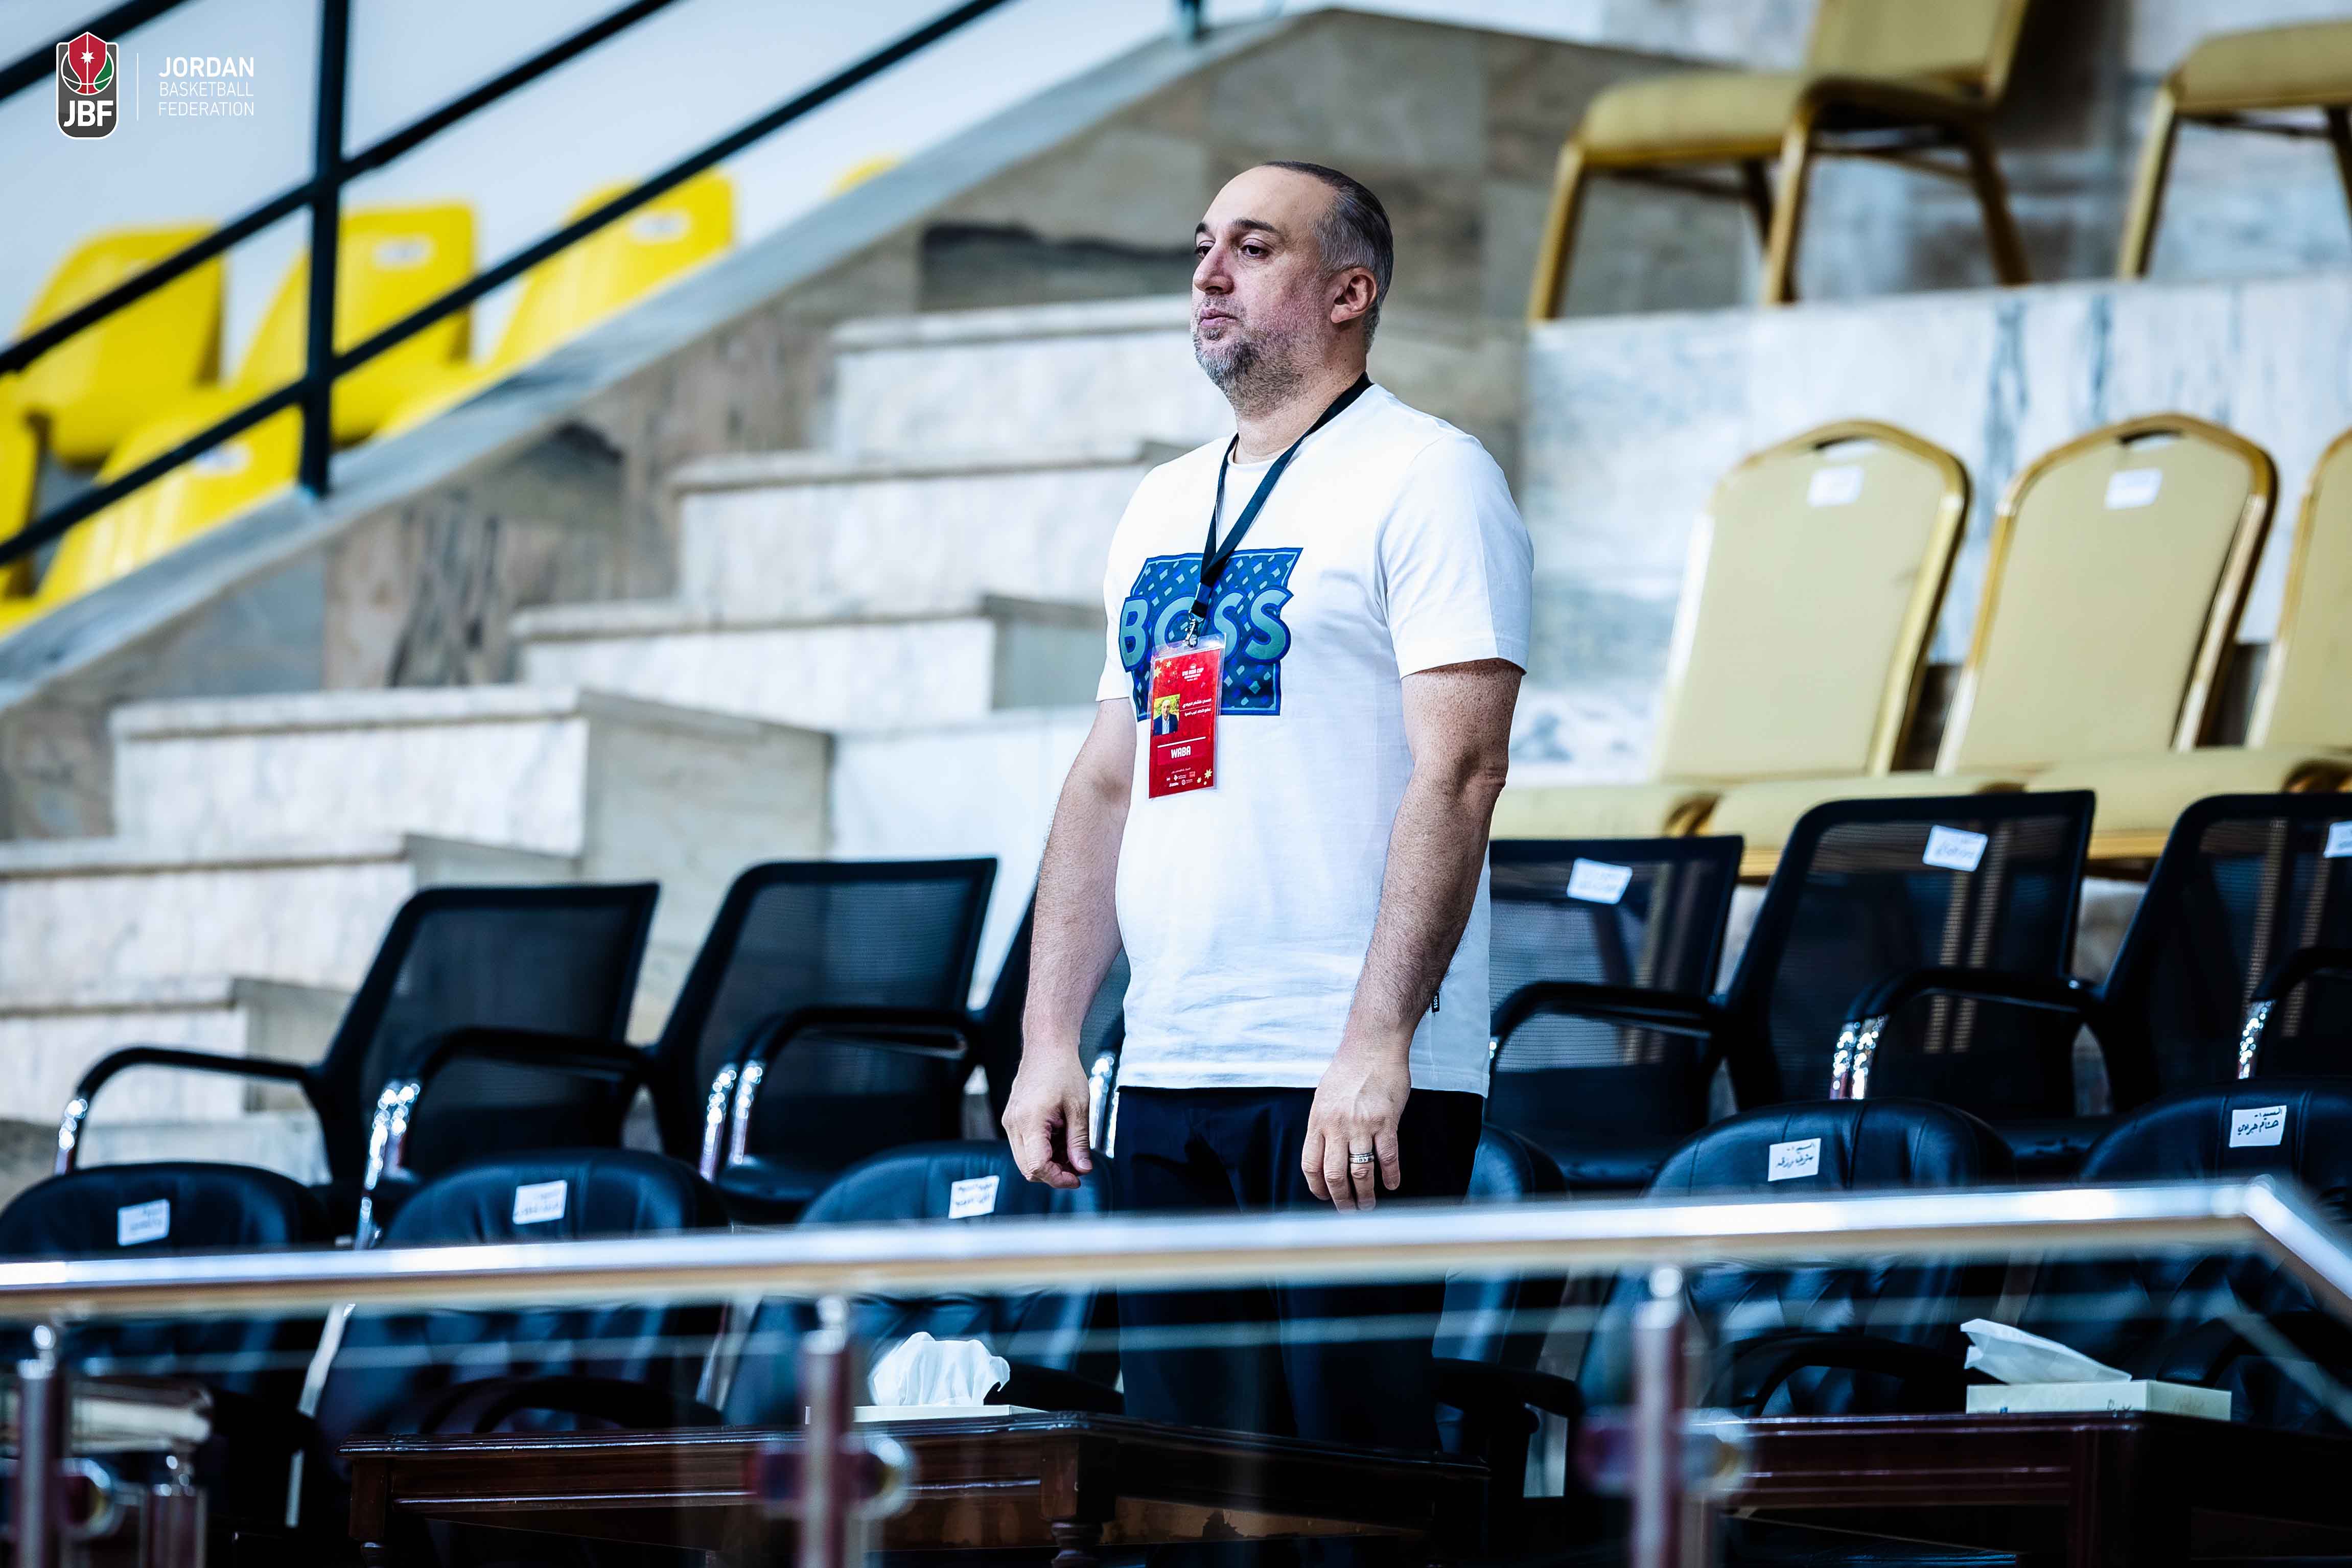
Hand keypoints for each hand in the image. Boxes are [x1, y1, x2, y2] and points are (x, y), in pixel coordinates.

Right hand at [1002, 1046, 1094, 1188]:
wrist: (1046, 1047)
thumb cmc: (1063, 1071)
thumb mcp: (1079, 1108)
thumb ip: (1079, 1141)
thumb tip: (1083, 1168)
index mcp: (1029, 1121)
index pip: (1037, 1166)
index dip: (1058, 1178)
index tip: (1077, 1178)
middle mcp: (1014, 1124)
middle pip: (1028, 1168)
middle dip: (1054, 1173)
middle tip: (1078, 1166)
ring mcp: (1010, 1122)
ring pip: (1025, 1160)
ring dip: (1049, 1163)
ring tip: (1071, 1149)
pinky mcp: (1012, 1120)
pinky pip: (1024, 1146)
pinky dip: (1043, 1151)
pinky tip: (1060, 1139)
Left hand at [1302, 1043, 1409, 1210]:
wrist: (1372, 1046)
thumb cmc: (1348, 1069)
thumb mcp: (1323, 1097)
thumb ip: (1324, 1125)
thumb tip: (1325, 1153)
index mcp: (1318, 1121)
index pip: (1310, 1165)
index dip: (1317, 1187)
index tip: (1325, 1196)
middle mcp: (1337, 1126)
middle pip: (1334, 1174)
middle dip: (1341, 1199)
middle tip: (1349, 1210)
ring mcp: (1361, 1124)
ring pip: (1361, 1170)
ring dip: (1365, 1194)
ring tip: (1369, 1205)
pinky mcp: (1386, 1121)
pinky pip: (1387, 1156)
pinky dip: (1390, 1175)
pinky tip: (1392, 1185)